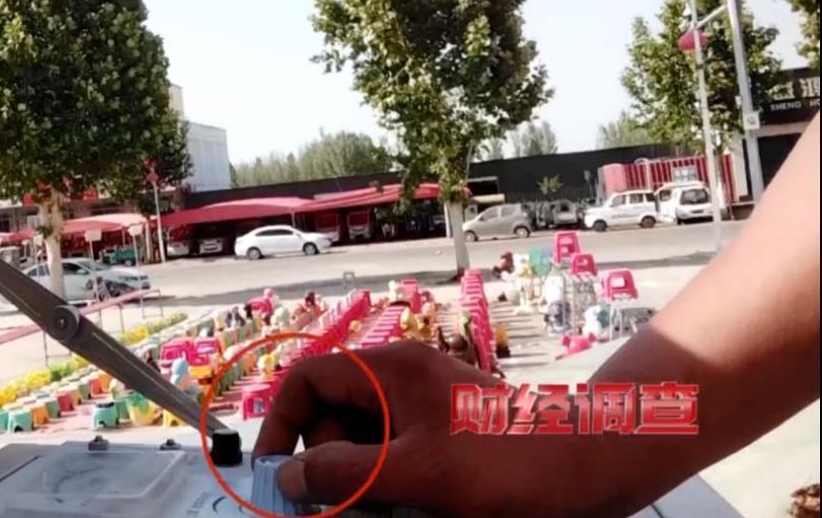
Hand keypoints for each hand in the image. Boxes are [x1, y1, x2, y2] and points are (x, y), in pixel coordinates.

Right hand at [251, 340, 600, 517]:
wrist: (597, 468)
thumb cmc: (510, 462)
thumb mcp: (419, 473)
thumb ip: (346, 474)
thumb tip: (287, 478)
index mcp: (389, 371)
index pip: (307, 381)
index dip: (281, 425)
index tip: (276, 477)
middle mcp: (400, 384)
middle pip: (330, 419)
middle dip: (325, 466)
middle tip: (336, 511)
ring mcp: (423, 412)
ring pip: (361, 447)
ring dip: (358, 485)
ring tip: (382, 514)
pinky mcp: (443, 440)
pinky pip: (394, 461)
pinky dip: (389, 490)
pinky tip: (408, 512)